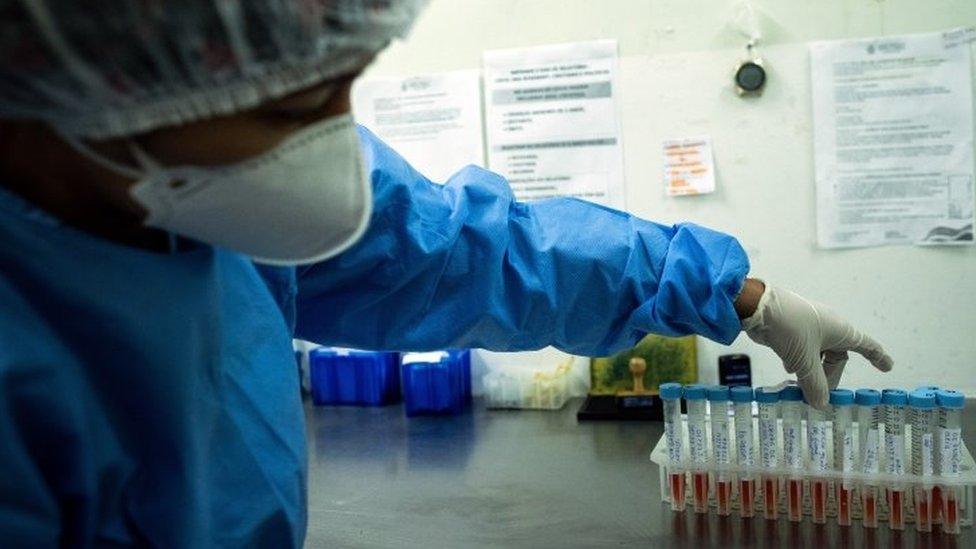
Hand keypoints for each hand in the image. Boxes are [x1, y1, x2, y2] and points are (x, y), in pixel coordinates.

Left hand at [740, 281, 892, 409]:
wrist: (758, 307)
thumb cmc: (789, 329)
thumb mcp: (804, 360)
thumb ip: (814, 384)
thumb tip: (820, 404)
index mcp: (840, 331)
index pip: (866, 345)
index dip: (877, 357)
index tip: (888, 367)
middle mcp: (828, 327)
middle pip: (837, 357)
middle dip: (829, 376)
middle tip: (818, 394)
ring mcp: (810, 327)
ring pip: (818, 354)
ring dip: (812, 371)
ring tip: (801, 387)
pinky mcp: (793, 328)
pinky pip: (803, 349)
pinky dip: (800, 362)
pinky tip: (790, 372)